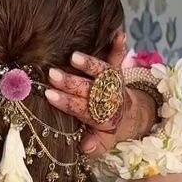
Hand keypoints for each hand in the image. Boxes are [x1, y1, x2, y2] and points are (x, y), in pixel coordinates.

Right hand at [44, 33, 156, 154]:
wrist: (130, 117)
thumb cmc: (109, 129)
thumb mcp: (104, 143)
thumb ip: (94, 145)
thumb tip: (85, 147)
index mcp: (102, 117)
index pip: (81, 109)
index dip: (66, 103)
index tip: (50, 96)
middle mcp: (107, 98)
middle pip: (88, 90)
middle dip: (70, 83)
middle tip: (52, 75)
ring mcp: (113, 84)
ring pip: (101, 73)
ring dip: (88, 64)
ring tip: (74, 57)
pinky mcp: (117, 72)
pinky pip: (119, 59)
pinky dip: (120, 47)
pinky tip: (119, 34)